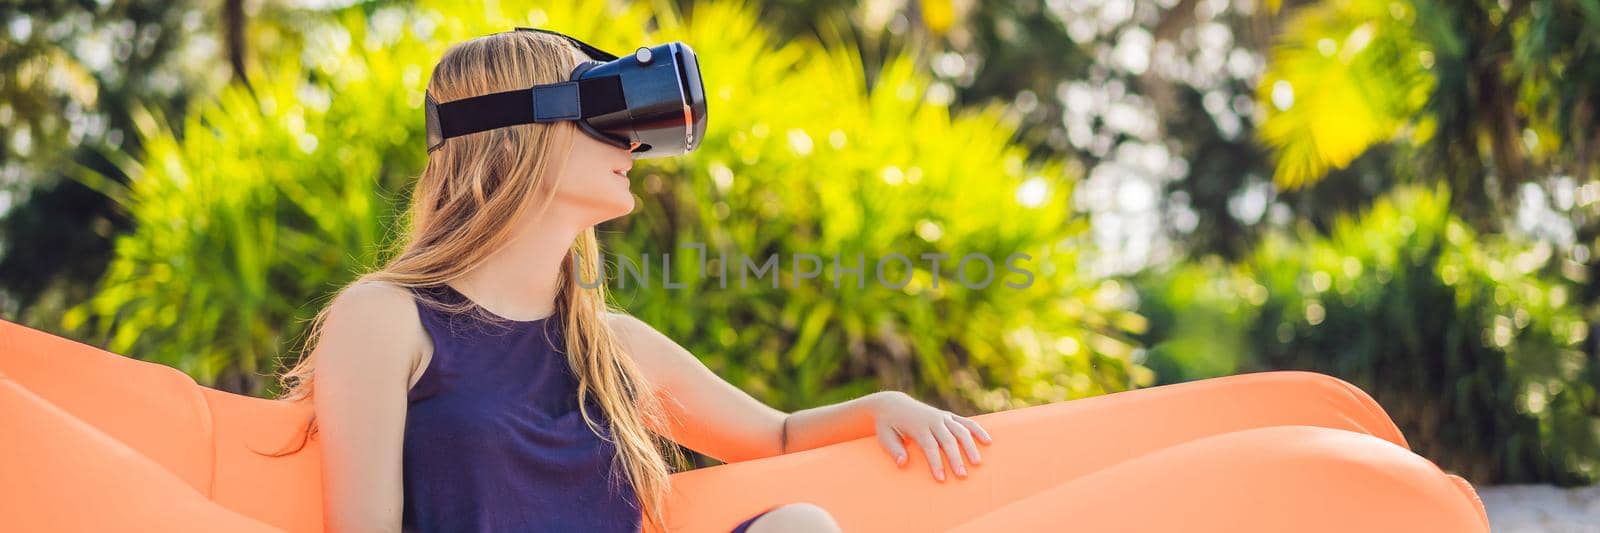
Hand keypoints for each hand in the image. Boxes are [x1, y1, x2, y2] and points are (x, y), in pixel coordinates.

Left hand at [869, 391, 993, 481]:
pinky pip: (965, 422)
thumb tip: (903, 463)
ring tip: (977, 463)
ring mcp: (942, 417)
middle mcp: (932, 420)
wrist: (892, 404)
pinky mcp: (948, 416)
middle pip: (948, 440)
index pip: (929, 446)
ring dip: (970, 446)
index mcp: (917, 425)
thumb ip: (894, 450)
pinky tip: (988, 441)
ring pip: (960, 430)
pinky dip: (977, 430)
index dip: (936, 463)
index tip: (941, 479)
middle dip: (955, 458)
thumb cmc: (888, 426)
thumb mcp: (884, 437)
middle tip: (962, 476)